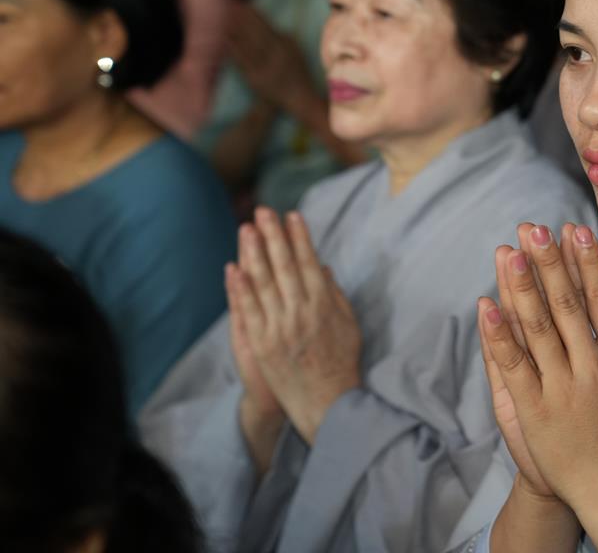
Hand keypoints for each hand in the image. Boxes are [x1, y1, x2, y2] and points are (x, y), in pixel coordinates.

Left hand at [226, 208, 362, 443]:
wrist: (327, 402)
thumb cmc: (342, 362)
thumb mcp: (348, 325)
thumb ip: (335, 295)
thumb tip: (323, 268)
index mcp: (324, 304)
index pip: (308, 262)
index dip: (299, 237)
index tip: (291, 215)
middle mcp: (301, 311)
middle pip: (283, 265)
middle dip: (273, 235)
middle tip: (263, 211)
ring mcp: (279, 327)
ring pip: (263, 282)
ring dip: (253, 252)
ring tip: (246, 229)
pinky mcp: (262, 344)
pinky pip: (248, 310)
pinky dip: (240, 288)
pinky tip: (234, 267)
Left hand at [228, 3, 319, 114]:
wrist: (298, 98)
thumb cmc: (297, 72)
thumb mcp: (296, 51)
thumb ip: (284, 37)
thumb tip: (269, 24)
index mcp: (285, 49)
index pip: (268, 29)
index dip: (256, 16)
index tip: (247, 4)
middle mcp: (275, 57)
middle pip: (256, 35)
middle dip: (244, 20)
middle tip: (233, 5)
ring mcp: (263, 69)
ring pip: (247, 46)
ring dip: (236, 31)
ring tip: (227, 17)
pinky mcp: (254, 79)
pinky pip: (242, 61)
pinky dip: (234, 49)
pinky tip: (226, 38)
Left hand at [479, 223, 597, 527]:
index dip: (587, 264)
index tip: (574, 230)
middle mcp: (592, 368)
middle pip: (567, 305)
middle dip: (549, 262)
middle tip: (534, 227)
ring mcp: (562, 388)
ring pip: (538, 328)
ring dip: (521, 286)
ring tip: (507, 252)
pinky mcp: (535, 410)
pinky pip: (513, 366)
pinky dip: (499, 335)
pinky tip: (485, 305)